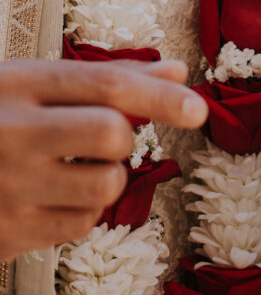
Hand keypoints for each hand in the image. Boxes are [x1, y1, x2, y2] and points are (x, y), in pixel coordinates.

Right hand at [0, 57, 206, 260]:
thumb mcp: (38, 82)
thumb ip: (109, 76)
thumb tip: (178, 74)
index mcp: (21, 83)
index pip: (108, 84)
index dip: (161, 97)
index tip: (199, 108)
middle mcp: (13, 131)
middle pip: (112, 134)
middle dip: (124, 137)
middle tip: (101, 138)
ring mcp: (8, 185)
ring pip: (105, 184)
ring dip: (109, 176)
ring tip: (77, 165)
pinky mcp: (7, 230)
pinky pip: (82, 223)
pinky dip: (85, 208)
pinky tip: (57, 193)